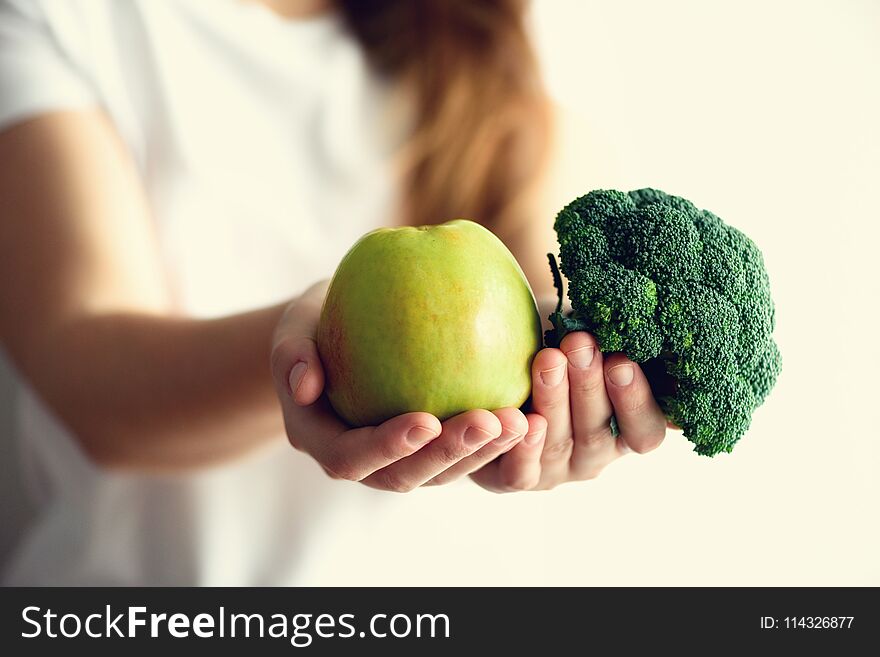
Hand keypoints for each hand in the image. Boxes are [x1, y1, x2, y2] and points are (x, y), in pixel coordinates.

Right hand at [270, 282, 541, 491]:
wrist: (339, 330)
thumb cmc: (315, 322)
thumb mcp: (294, 325)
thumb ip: (293, 352)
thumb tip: (305, 382)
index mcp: (326, 441)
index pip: (352, 458)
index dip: (388, 447)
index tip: (426, 420)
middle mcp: (367, 461)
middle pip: (407, 475)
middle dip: (451, 455)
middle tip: (493, 423)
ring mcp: (404, 456)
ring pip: (444, 471)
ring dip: (484, 452)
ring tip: (523, 420)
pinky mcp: (436, 443)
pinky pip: (466, 448)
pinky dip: (496, 438)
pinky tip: (534, 408)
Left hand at [471, 331, 667, 491]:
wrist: (498, 367)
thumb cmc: (558, 350)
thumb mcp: (588, 344)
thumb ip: (612, 340)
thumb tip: (637, 315)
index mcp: (625, 430)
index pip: (645, 431)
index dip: (636, 400)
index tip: (621, 360)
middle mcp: (596, 456)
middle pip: (599, 432)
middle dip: (589, 385)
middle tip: (580, 344)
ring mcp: (557, 471)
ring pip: (559, 443)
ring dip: (555, 400)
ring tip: (548, 360)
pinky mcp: (518, 478)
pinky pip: (521, 472)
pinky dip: (523, 447)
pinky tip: (521, 418)